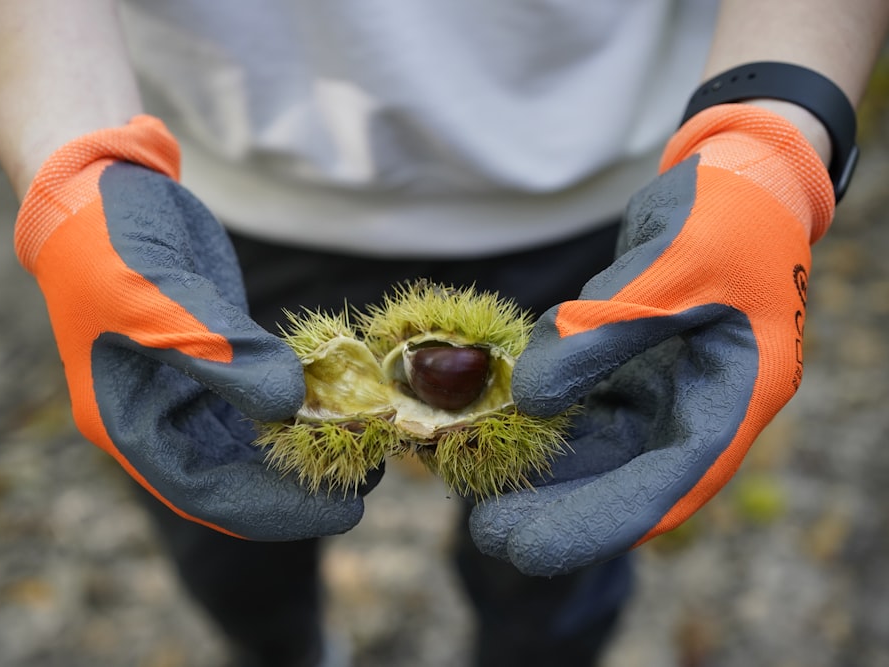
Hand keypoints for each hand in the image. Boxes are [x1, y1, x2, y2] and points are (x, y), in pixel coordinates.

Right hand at [16, 116, 369, 540]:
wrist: (101, 188)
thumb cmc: (108, 243)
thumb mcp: (155, 298)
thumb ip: (220, 356)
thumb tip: (289, 403)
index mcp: (126, 423)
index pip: (205, 492)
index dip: (275, 510)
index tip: (343, 512)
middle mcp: (155, 418)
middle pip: (234, 477)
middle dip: (299, 485)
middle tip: (369, 482)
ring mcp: (184, 390)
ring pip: (251, 442)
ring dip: (304, 449)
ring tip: (367, 449)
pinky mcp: (213, 360)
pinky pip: (260, 398)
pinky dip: (298, 405)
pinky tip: (339, 404)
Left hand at [470, 105, 835, 575]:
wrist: (737, 176)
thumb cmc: (724, 215)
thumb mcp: (672, 266)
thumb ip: (602, 333)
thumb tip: (526, 400)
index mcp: (736, 398)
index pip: (666, 485)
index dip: (596, 522)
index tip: (525, 546)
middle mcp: (701, 407)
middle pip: (624, 479)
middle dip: (557, 507)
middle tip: (486, 529)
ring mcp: (668, 388)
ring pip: (598, 448)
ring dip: (542, 468)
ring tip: (477, 483)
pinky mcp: (636, 366)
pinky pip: (585, 406)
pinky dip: (542, 419)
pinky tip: (495, 428)